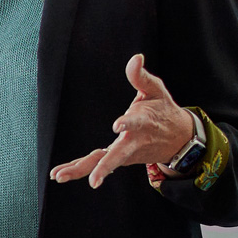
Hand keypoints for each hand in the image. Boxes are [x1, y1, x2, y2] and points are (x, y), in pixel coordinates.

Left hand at [49, 55, 194, 187]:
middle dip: (105, 167)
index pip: (135, 123)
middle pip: (117, 156)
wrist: (178, 138)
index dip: (127, 123)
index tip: (117, 125)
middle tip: (93, 180)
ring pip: (103, 162)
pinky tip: (59, 174)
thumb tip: (136, 57)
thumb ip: (141, 76)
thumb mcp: (156, 90)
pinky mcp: (120, 158)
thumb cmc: (163, 110)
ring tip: (58, 176)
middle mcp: (133, 141)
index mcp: (143, 122)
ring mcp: (126, 153)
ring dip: (81, 169)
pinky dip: (79, 168)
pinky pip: (97, 163)